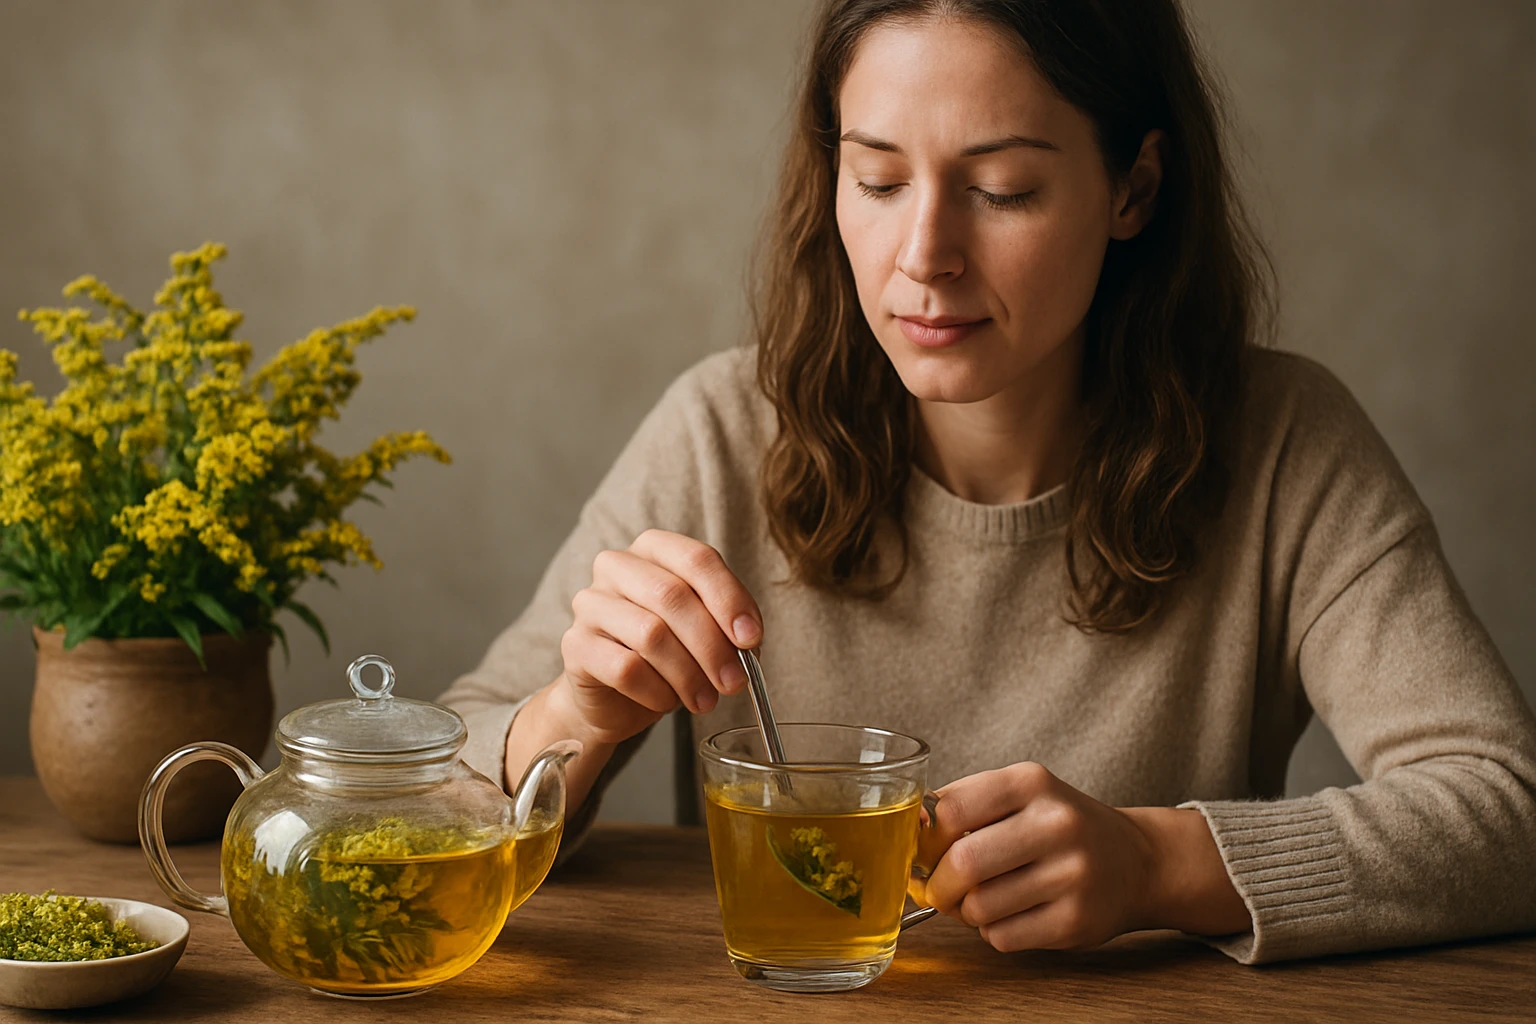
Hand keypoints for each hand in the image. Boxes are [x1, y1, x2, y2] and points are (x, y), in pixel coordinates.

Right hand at [553, 529, 761, 745]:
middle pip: (672, 596)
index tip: (751, 638)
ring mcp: (590, 603)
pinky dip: (657, 692)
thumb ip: (726, 626)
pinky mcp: (575, 645)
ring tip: (704, 699)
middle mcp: (616, 566)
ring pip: (650, 634)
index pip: (697, 558)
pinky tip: (667, 700)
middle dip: (712, 645)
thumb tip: (747, 640)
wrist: (614, 698)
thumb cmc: (665, 655)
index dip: (729, 599)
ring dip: (688, 674)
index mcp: (654, 549)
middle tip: (734, 681)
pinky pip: (625, 669)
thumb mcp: (704, 631)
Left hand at [923, 762, 1249, 951]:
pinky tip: (1014, 914)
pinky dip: (994, 931)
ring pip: (980, 906)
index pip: (950, 810)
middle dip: (939, 884)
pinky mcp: (1076, 921)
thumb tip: (908, 832)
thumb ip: (965, 805)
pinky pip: (1003, 937)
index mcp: (1031, 782)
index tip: (925, 850)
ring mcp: (1071, 874)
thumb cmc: (1059, 827)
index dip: (926, 838)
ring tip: (985, 898)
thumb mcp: (1021, 795)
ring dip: (968, 911)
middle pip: (963, 863)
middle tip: (940, 889)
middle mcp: (1056, 823)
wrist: (1137, 861)